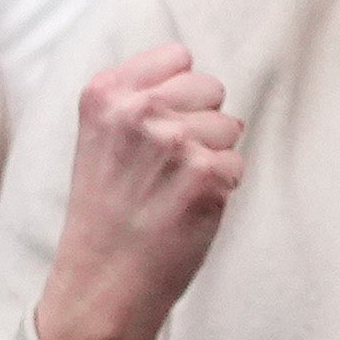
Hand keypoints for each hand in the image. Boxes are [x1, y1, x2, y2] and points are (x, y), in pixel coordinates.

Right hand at [27, 41, 241, 339]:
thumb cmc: (107, 211)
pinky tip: (186, 211)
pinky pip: (237, 164)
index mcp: (104, 93)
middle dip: (200, 123)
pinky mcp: (207, 175)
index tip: (154, 130)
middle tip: (163, 169)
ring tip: (170, 192)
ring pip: (229, 126)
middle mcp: (138, 110)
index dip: (179, 95)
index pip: (179, 57)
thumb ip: (139, 98)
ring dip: (212, 158)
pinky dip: (221, 190)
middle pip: (211, 87)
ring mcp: (174, 141)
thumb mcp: (102, 138)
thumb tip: (196, 70)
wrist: (102, 282)